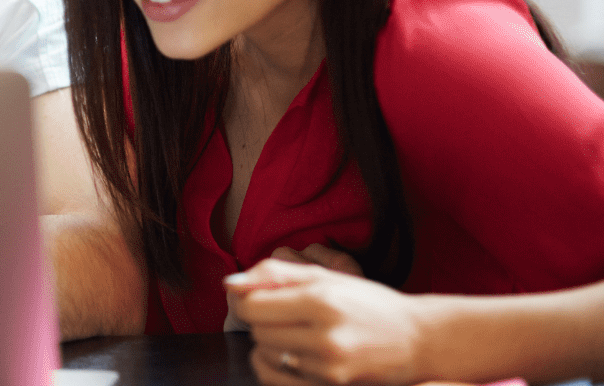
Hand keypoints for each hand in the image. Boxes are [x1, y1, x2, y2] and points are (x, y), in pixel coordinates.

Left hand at [224, 257, 427, 384]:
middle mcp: (325, 336)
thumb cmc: (370, 303)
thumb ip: (275, 274)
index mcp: (321, 301)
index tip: (268, 299)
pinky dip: (275, 368)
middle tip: (288, 317)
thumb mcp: (327, 276)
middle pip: (257, 332)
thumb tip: (229, 283)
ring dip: (270, 346)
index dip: (252, 301)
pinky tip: (292, 357)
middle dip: (264, 323)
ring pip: (265, 357)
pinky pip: (277, 381)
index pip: (252, 306)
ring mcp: (329, 368)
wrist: (420, 339)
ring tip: (295, 336)